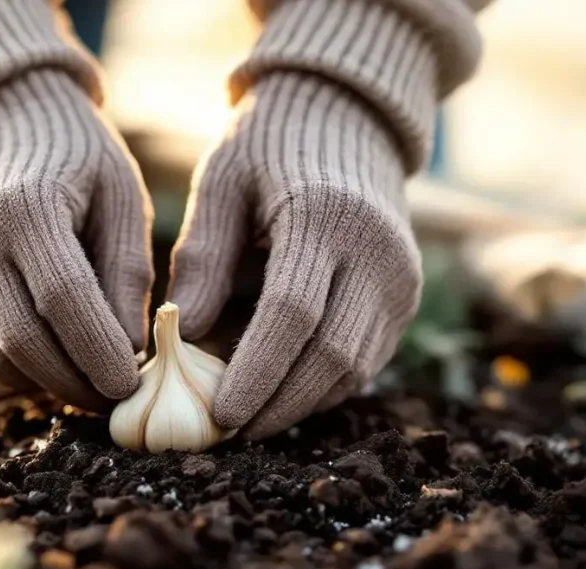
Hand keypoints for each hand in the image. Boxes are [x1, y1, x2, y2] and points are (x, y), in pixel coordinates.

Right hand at [0, 70, 152, 410]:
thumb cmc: (74, 156)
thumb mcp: (120, 195)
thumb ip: (127, 271)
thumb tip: (131, 351)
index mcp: (24, 208)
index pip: (62, 299)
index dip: (98, 351)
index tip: (131, 386)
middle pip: (23, 341)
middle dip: (75, 383)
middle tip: (119, 398)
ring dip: (52, 384)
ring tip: (96, 384)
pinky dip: (26, 369)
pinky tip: (62, 361)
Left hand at [169, 72, 422, 438]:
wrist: (345, 117)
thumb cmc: (268, 147)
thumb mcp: (220, 183)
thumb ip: (203, 257)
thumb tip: (181, 334)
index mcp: (326, 215)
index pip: (292, 314)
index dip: (255, 373)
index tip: (220, 415)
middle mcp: (378, 253)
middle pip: (332, 355)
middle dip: (278, 405)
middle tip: (227, 433)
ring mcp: (400, 279)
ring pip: (354, 369)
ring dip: (300, 405)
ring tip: (247, 422)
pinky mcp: (405, 298)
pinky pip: (365, 361)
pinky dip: (322, 388)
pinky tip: (280, 396)